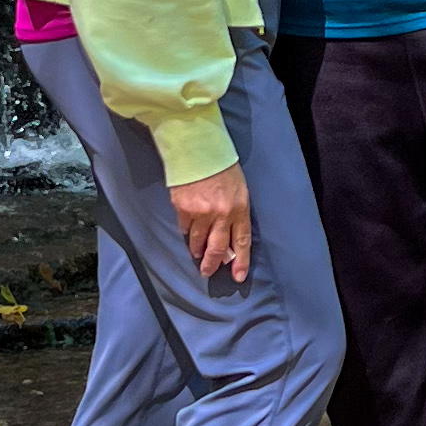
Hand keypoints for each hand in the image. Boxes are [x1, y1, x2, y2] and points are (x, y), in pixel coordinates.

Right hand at [172, 165, 252, 284]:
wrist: (199, 149)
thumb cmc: (223, 166)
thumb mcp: (239, 189)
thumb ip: (236, 211)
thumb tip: (228, 235)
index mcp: (240, 208)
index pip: (242, 241)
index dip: (240, 261)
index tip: (238, 276)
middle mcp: (222, 214)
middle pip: (218, 248)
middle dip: (213, 263)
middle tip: (207, 272)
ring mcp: (201, 213)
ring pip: (198, 241)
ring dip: (197, 250)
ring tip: (196, 255)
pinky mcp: (183, 209)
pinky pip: (184, 228)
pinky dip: (186, 232)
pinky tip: (187, 233)